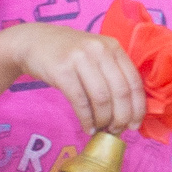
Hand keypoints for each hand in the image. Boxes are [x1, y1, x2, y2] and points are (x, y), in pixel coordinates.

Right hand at [7, 21, 143, 134]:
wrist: (33, 41)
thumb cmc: (69, 54)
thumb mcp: (96, 54)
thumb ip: (113, 74)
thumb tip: (129, 111)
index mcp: (114, 47)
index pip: (134, 81)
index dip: (138, 107)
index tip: (135, 125)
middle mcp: (99, 50)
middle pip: (120, 92)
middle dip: (121, 117)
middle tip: (117, 130)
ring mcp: (80, 58)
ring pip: (101, 98)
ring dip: (104, 120)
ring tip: (101, 129)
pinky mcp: (61, 70)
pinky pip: (80, 102)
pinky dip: (86, 119)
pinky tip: (87, 127)